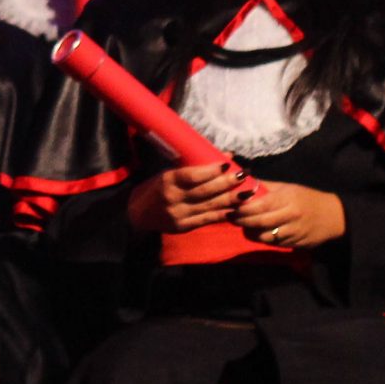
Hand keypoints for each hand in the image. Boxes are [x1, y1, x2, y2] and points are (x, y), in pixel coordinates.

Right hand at [127, 161, 250, 233]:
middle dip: (226, 184)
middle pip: (204, 191)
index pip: (192, 175)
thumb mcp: (168, 173)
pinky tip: (236, 210)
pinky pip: (207, 220)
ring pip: (209, 206)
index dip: (211, 171)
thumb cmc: (155, 188)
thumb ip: (193, 169)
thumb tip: (224, 156)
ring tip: (247, 193)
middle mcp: (173, 198)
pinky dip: (223, 215)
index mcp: (167, 181)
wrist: (137, 214)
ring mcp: (179, 214)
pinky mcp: (184, 227)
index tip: (227, 164)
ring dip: (230, 200)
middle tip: (243, 176)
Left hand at [227, 180, 345, 250]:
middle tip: (230, 217)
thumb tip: (242, 179)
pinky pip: (274, 244)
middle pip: (260, 222)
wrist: (333, 216)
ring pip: (265, 236)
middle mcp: (289, 217)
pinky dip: (263, 239)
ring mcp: (293, 232)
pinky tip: (256, 233)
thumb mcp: (287, 187)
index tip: (230, 206)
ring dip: (250, 232)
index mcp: (287, 199)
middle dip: (242, 221)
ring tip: (241, 226)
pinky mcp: (295, 244)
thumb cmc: (307, 197)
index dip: (243, 208)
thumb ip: (265, 186)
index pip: (260, 205)